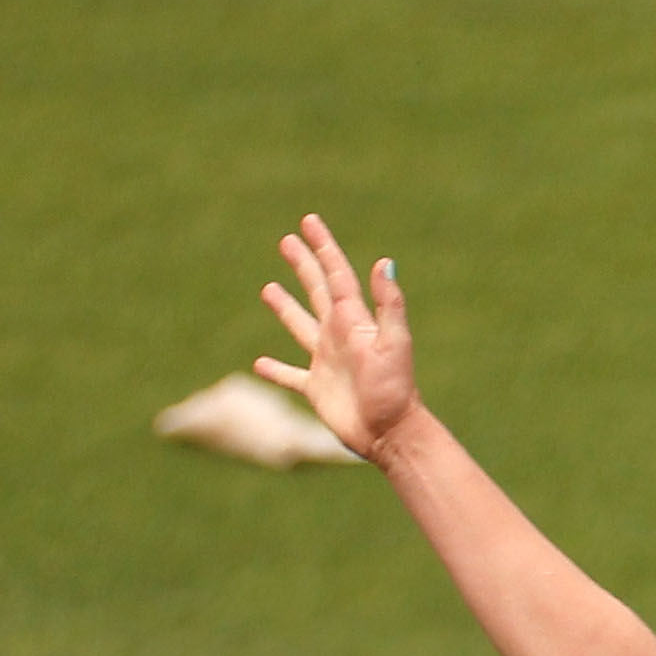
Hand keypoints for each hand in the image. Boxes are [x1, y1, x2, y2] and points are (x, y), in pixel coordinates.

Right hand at [253, 213, 422, 463]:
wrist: (391, 434)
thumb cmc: (395, 390)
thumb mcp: (394, 342)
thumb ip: (389, 304)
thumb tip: (385, 262)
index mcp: (354, 321)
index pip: (336, 275)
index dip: (323, 248)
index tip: (309, 222)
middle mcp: (339, 336)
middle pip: (317, 291)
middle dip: (303, 265)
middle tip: (287, 241)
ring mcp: (327, 362)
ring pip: (300, 326)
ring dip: (285, 307)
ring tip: (268, 288)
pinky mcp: (317, 389)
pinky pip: (291, 376)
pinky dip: (275, 370)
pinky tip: (259, 364)